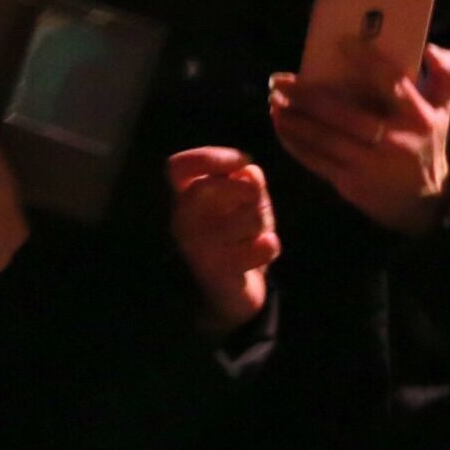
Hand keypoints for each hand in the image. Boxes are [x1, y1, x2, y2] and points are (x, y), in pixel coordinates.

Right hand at [165, 147, 279, 329]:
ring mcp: (198, 248)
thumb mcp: (242, 201)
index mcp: (184, 196)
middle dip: (247, 190)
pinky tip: (260, 252)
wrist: (230, 293)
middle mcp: (183, 221)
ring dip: (262, 222)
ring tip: (254, 233)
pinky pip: (263, 246)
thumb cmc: (236, 235)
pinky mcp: (219, 273)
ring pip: (248, 217)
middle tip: (255, 200)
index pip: (179, 167)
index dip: (213, 157)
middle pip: (210, 187)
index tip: (242, 160)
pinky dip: (269, 246)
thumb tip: (249, 171)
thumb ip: (245, 180)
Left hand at [268, 44, 449, 233]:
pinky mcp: (351, 184)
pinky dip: (294, 143)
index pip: (391, 82)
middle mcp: (393, 140)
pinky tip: (279, 126)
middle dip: (308, 96)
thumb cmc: (427, 143)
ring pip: (324, 139)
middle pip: (344, 114)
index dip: (367, 61)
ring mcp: (370, 165)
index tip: (340, 42)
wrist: (428, 203)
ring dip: (294, 119)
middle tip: (281, 79)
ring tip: (274, 101)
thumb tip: (430, 48)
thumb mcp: (443, 109)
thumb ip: (446, 74)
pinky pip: (316, 161)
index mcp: (417, 116)